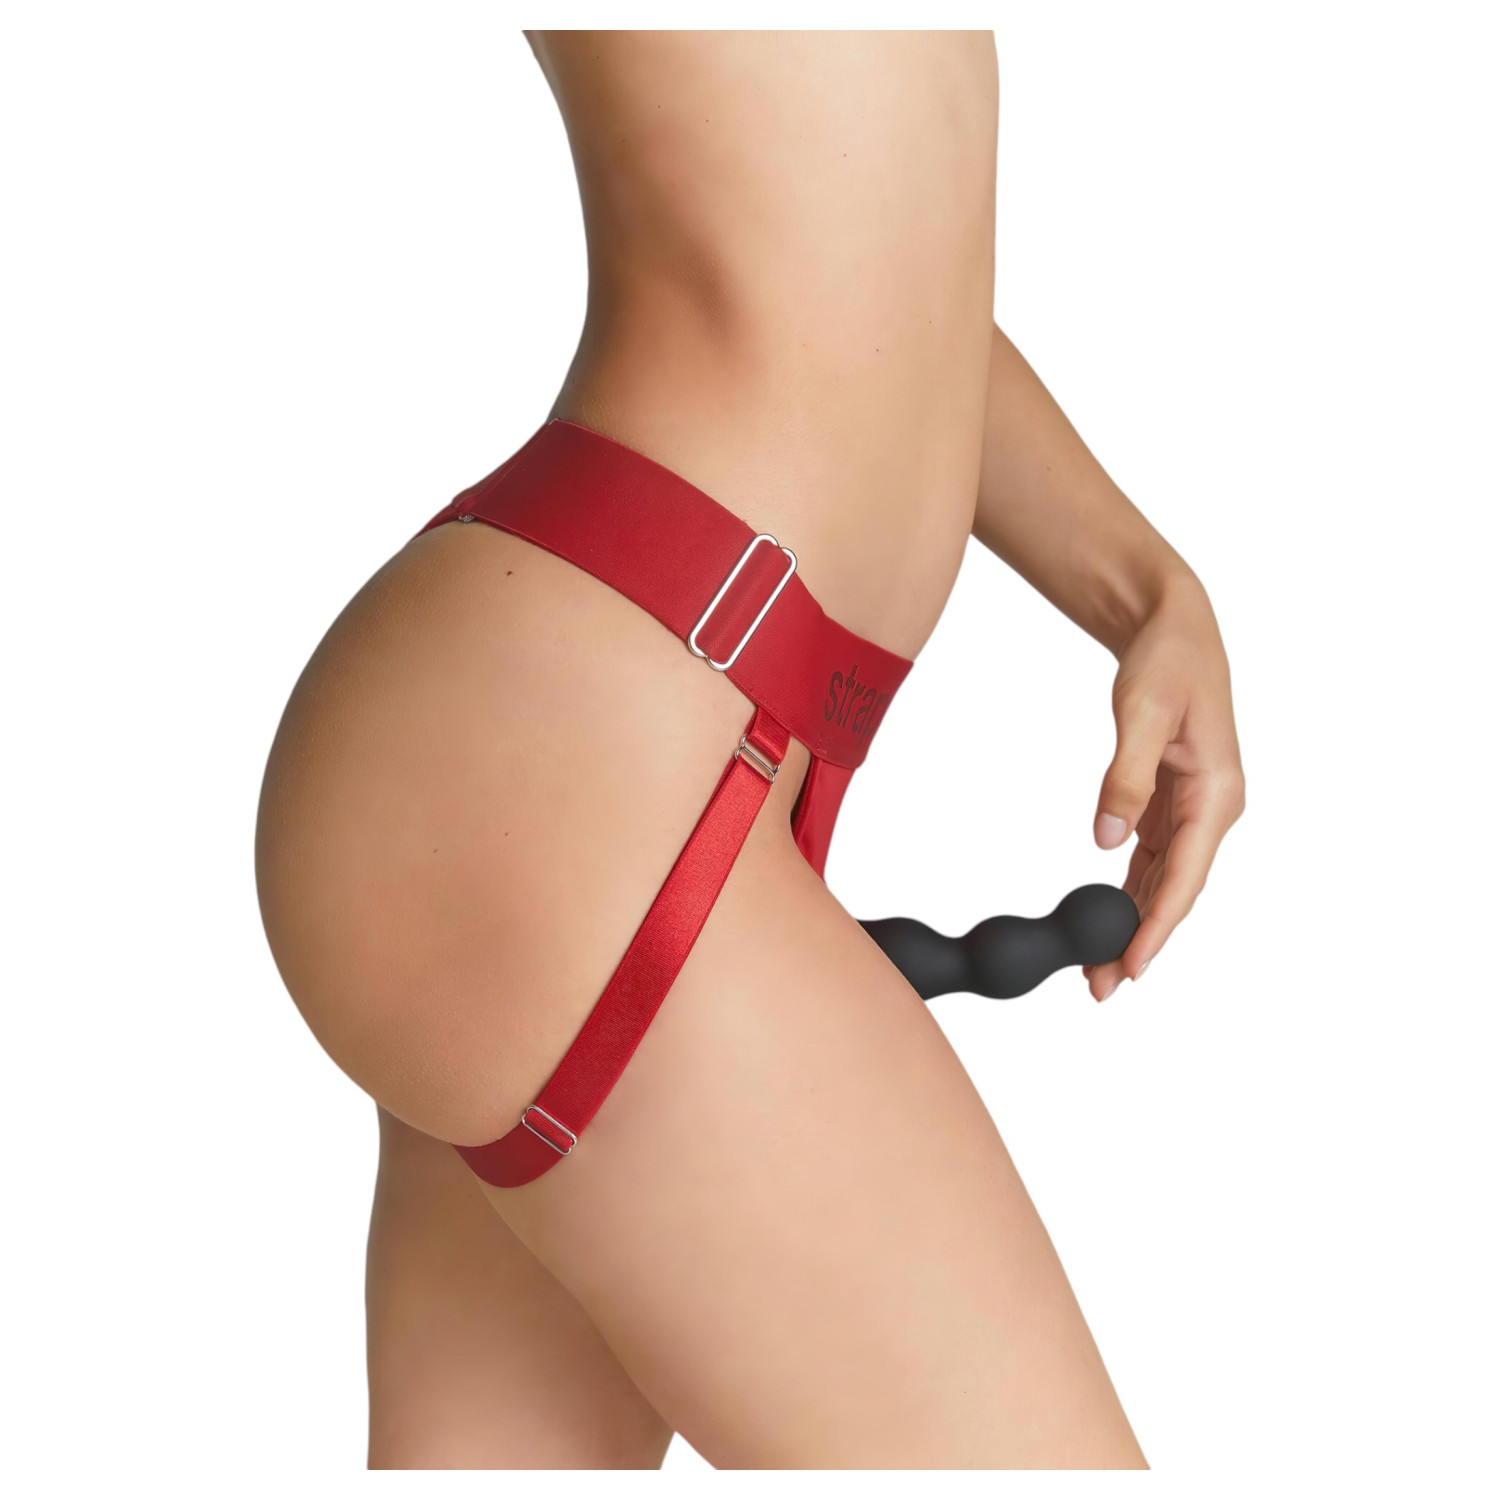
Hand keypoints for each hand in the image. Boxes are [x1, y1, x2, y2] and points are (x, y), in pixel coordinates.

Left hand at [1084, 573, 1244, 999]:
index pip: (1185, 875)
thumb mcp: (1141, 712)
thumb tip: (1106, 841)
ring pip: (1162, 880)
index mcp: (1218, 793)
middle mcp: (1213, 808)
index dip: (1158, 926)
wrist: (1175, 627)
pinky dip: (1130, 890)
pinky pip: (1152, 858)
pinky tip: (1106, 918)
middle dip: (1140, 939)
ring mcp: (1194, 808)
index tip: (1131, 966)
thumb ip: (1124, 778)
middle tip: (1101, 988)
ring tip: (1097, 968)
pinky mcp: (1171, 802)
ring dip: (1133, 922)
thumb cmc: (1167, 662)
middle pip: (1175, 890)